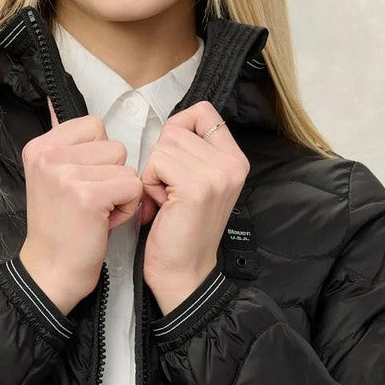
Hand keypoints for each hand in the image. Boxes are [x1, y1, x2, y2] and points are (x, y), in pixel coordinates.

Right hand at [18, 97, 144, 314]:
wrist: (50, 272)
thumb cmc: (62, 229)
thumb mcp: (54, 178)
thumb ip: (67, 145)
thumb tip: (56, 101)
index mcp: (40, 146)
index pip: (95, 125)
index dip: (101, 156)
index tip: (83, 184)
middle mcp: (48, 155)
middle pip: (114, 144)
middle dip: (112, 175)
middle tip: (91, 203)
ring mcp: (66, 173)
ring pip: (126, 165)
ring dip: (121, 191)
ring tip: (97, 212)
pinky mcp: (87, 194)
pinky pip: (132, 185)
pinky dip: (126, 207)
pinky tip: (104, 222)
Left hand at [139, 101, 248, 313]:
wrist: (183, 273)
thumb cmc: (181, 231)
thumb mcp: (197, 182)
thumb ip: (192, 151)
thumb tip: (171, 126)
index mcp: (235, 160)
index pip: (203, 112)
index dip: (178, 129)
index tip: (172, 159)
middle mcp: (232, 164)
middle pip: (177, 128)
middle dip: (161, 158)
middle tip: (168, 191)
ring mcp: (217, 174)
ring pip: (164, 145)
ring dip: (153, 172)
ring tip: (165, 199)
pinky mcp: (196, 187)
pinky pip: (157, 162)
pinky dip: (149, 183)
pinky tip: (161, 206)